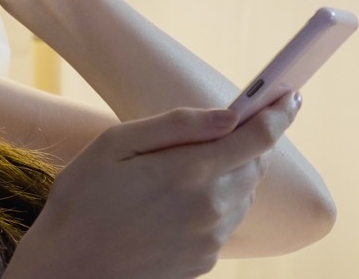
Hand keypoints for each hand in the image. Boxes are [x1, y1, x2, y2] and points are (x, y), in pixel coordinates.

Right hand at [5, 93, 302, 278]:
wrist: (68, 269)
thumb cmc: (82, 199)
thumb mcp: (115, 145)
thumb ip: (176, 126)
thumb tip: (228, 115)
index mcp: (190, 173)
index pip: (257, 138)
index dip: (279, 113)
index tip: (291, 97)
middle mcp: (210, 209)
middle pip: (254, 167)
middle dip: (245, 144)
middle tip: (218, 133)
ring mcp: (210, 240)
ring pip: (243, 196)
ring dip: (229, 176)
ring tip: (182, 172)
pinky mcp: (204, 262)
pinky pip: (225, 224)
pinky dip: (214, 205)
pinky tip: (173, 204)